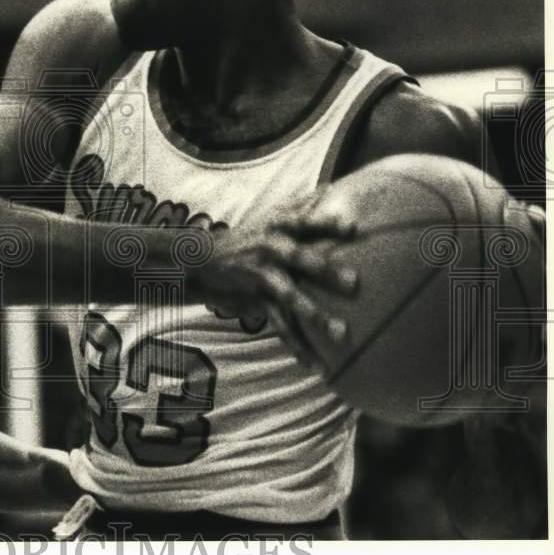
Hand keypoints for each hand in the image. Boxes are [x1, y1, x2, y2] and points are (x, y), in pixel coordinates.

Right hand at [199, 188, 357, 367]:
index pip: (304, 222)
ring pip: (291, 299)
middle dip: (325, 270)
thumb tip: (333, 186)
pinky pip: (282, 328)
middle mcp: (270, 251)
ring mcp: (263, 279)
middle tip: (354, 283)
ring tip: (342, 334)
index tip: (353, 228)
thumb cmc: (247, 236)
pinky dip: (300, 349)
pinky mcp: (258, 304)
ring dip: (316, 317)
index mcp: (278, 227)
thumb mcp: (269, 215)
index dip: (327, 224)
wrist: (200, 262)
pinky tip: (320, 368)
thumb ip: (302, 204)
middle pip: (300, 260)